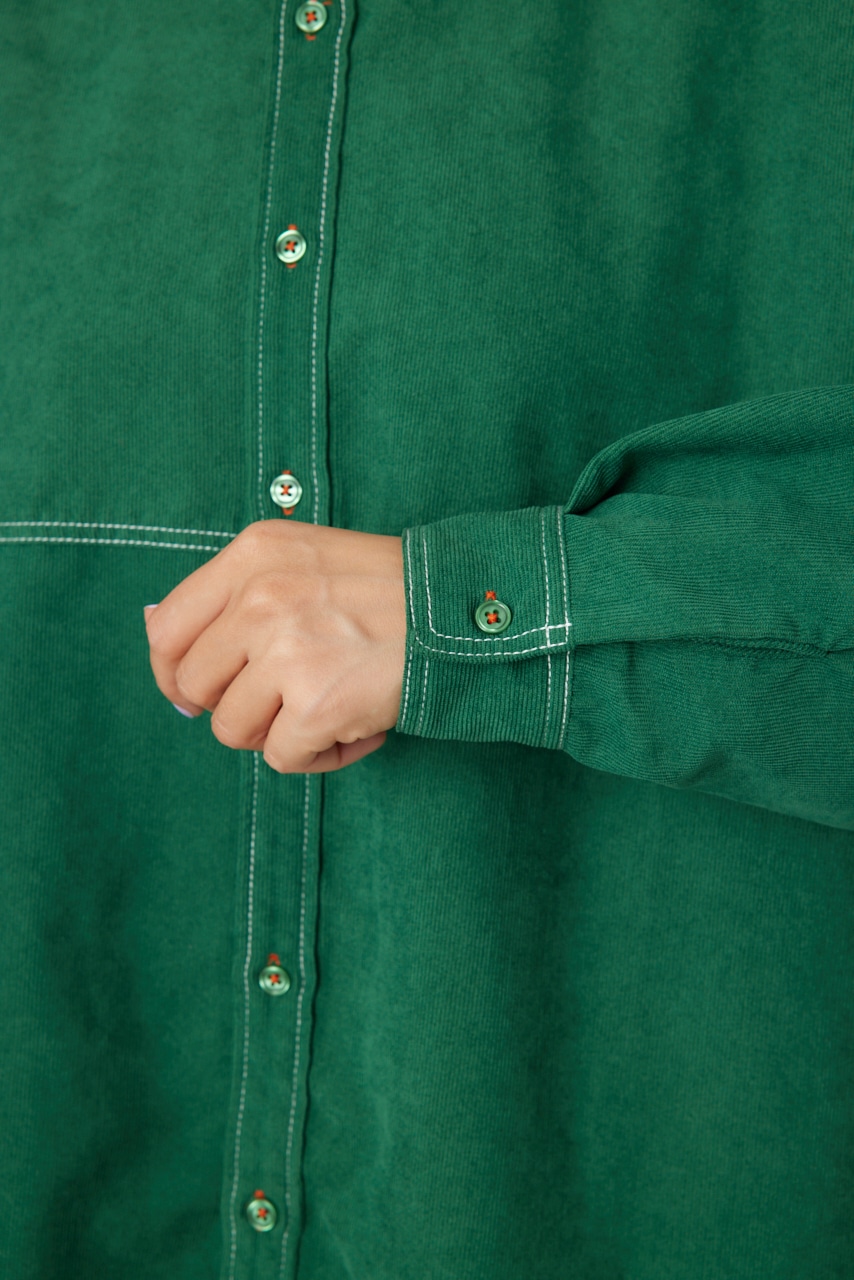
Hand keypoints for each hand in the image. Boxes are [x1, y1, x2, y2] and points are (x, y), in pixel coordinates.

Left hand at [144, 520, 406, 772]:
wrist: (463, 611)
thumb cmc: (387, 591)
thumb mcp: (302, 560)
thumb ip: (237, 595)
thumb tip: (161, 641)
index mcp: (251, 557)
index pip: (166, 629)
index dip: (173, 671)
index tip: (197, 692)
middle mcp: (259, 599)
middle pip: (194, 686)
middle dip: (234, 705)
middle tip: (284, 699)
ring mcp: (285, 651)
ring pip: (232, 730)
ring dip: (277, 732)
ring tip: (328, 708)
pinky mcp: (314, 705)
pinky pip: (282, 758)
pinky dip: (318, 755)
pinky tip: (355, 728)